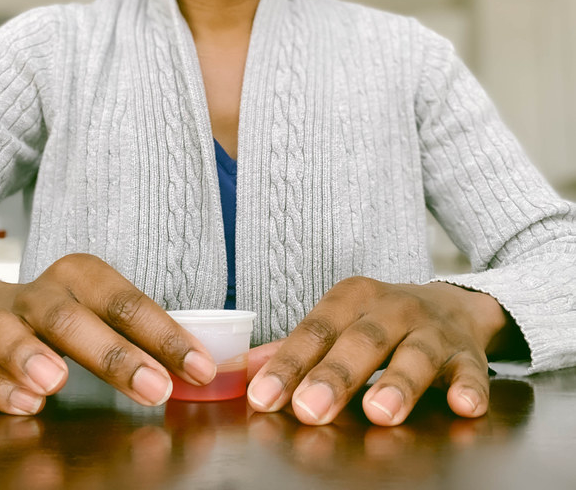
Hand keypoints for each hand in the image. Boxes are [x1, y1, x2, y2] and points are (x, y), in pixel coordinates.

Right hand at [0, 253, 216, 414]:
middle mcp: (45, 293)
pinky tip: (26, 402)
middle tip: (154, 388)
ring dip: (31, 356)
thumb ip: (142, 338)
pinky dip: (0, 386)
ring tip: (56, 382)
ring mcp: (6, 318)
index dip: (166, 337)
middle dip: (116, 356)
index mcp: (85, 276)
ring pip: (11, 332)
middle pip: (74, 318)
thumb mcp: (104, 312)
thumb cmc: (70, 312)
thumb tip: (197, 371)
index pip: (129, 303)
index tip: (198, 369)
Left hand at [247, 277, 512, 425]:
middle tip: (310, 410)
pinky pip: (472, 370)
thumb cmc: (378, 321)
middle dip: (335, 376)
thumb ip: (294, 348)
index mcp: (351, 298)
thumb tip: (240, 372)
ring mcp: (433, 329)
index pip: (314, 330)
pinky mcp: (468, 353)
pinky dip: (470, 387)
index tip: (264, 398)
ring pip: (416, 354)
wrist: (452, 303)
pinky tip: (464, 406)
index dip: (288, 364)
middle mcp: (392, 308)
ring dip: (398, 383)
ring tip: (380, 413)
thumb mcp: (337, 322)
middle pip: (361, 341)